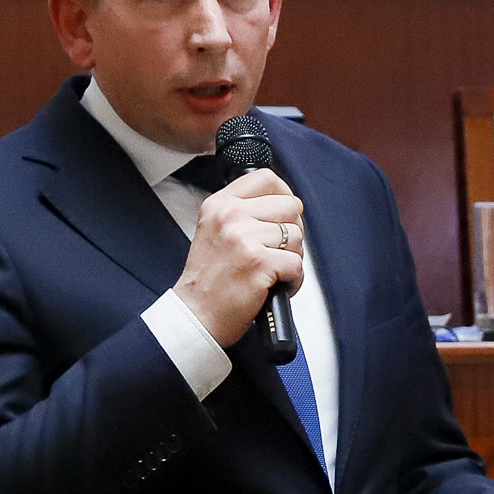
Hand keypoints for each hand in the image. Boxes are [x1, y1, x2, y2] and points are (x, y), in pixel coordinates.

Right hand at [173, 170, 304, 345]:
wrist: (195, 316)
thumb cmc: (209, 280)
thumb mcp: (215, 231)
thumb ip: (243, 212)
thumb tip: (287, 203)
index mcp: (219, 204)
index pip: (266, 178)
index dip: (284, 195)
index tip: (284, 214)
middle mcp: (230, 216)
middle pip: (290, 207)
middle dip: (291, 232)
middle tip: (275, 252)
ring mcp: (245, 239)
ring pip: (297, 236)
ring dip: (292, 258)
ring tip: (270, 272)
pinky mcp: (259, 262)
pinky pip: (297, 264)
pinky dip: (293, 280)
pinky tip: (275, 287)